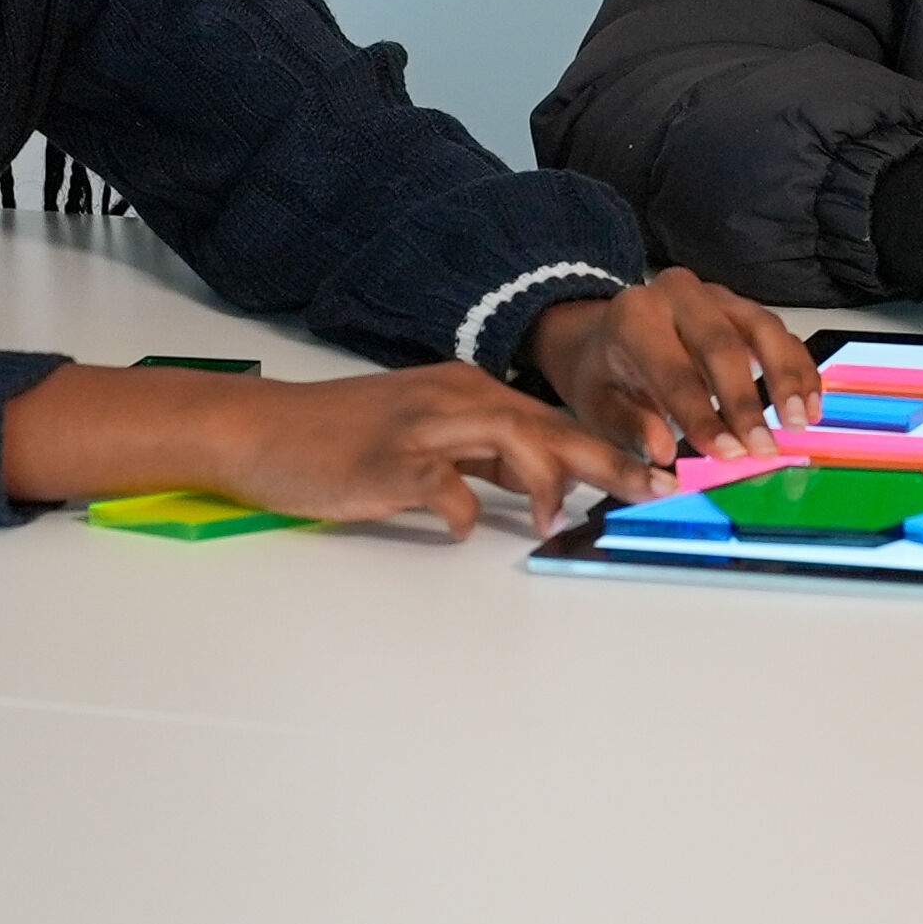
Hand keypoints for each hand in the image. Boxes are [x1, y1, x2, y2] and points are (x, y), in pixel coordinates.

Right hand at [0, 361, 653, 539]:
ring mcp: (419, 427)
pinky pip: (437, 483)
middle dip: (608, 456)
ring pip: (506, 438)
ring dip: (545, 479)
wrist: (263, 430)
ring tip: (562, 520)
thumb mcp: (430, 438)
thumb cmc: (346, 439)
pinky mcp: (383, 460)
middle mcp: (454, 400)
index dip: (609, 445)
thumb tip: (548, 485)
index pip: (553, 418)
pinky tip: (461, 529)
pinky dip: (458, 507)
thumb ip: (487, 457)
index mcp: (469, 394)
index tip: (658, 471)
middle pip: (547, 424)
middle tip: (656, 488)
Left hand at [528, 272, 820, 464]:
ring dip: (786, 378)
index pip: (673, 370)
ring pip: (762, 328)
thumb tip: (662, 453)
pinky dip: (799, 368)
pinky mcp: (743, 308)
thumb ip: (627, 428)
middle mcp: (677, 294)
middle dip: (747, 401)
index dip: (703, 415)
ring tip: (799, 422)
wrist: (605, 337)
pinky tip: (810, 405)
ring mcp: (716, 296)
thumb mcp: (596, 405)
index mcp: (634, 317)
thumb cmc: (603, 375)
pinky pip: (780, 333)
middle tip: (765, 448)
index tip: (728, 454)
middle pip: (723, 344)